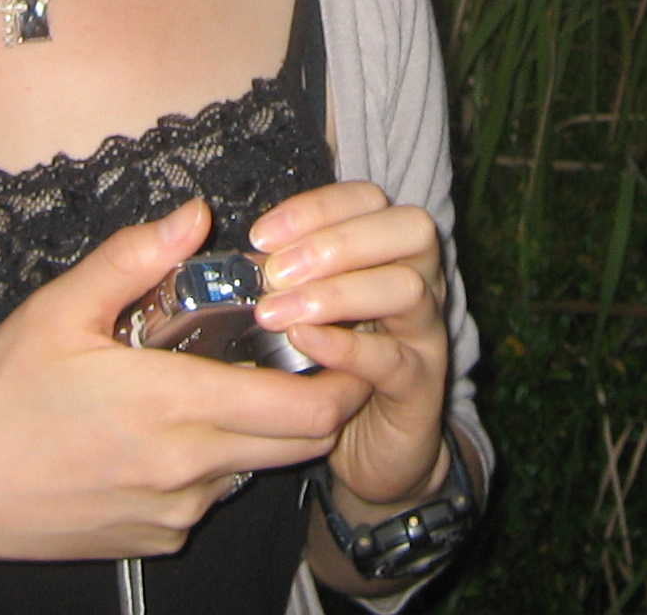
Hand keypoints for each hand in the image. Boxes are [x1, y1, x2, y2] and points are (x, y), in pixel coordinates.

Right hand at [0, 198, 371, 567]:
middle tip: (304, 358)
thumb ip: (137, 258)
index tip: (338, 343)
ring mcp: (175, 512)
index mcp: (176, 404)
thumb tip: (196, 213)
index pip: (306, 408)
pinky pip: (207, 500)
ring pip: (254, 470)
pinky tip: (162, 435)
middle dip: (320, 403)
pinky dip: (208, 468)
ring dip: (259, 433)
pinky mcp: (155, 541)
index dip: (340, 377)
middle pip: (302, 445)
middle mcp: (189, 468)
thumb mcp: (59, 309)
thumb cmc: (0, 396)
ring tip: (221, 386)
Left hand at [251, 182, 452, 512]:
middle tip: (275, 273)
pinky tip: (303, 343)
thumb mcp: (305, 306)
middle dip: (337, 242)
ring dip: (337, 293)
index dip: (318, 207)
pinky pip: (393, 358)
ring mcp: (426, 332)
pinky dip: (347, 347)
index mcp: (389, 249)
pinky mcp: (423, 387)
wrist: (374, 446)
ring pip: (406, 288)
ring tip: (276, 313)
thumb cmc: (330, 364)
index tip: (262, 235)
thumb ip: (279, 270)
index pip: (369, 199)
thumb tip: (220, 241)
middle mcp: (421, 279)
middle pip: (410, 229)